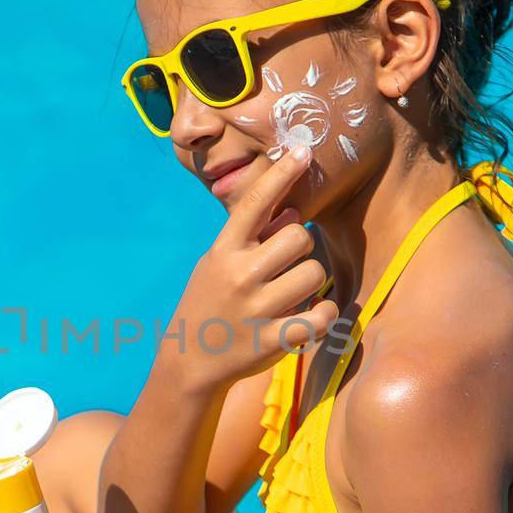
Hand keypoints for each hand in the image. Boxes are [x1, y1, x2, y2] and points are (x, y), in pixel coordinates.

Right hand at [169, 145, 337, 389]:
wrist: (189, 362)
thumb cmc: (209, 303)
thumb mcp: (217, 264)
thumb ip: (251, 239)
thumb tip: (293, 212)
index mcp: (223, 251)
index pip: (254, 202)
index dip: (281, 173)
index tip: (304, 150)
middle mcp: (238, 276)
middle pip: (299, 237)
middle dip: (303, 246)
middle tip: (289, 262)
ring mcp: (255, 310)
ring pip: (314, 274)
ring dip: (312, 281)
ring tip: (294, 292)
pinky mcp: (272, 341)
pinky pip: (320, 317)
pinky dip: (324, 314)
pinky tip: (312, 315)